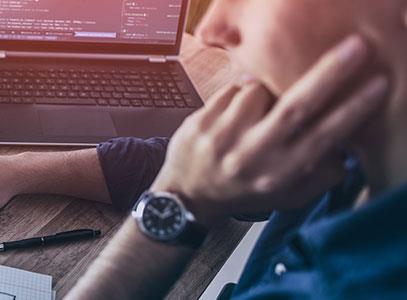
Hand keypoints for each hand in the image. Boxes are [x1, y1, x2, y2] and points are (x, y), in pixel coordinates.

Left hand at [152, 35, 388, 222]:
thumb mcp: (287, 197)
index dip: (351, 111)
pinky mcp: (200, 121)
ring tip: (260, 111)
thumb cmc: (245, 192)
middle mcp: (250, 155)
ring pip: (259, 91)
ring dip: (267, 91)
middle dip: (328, 75)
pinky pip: (232, 90)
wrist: (186, 194)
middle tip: (353, 50)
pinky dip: (240, 93)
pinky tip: (237, 113)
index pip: (321, 138)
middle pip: (295, 107)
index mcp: (277, 174)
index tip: (375, 86)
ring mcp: (222, 137)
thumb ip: (320, 177)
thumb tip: (346, 150)